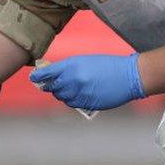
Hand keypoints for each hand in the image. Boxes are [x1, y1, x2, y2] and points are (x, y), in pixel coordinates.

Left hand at [29, 54, 145, 110]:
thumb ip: (68, 67)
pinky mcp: (88, 103)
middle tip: (52, 85)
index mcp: (72, 65)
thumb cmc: (108, 65)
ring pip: (62, 97)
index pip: (48, 73)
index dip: (38, 76)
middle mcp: (74, 79)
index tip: (34, 78)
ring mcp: (81, 92)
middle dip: (51, 86)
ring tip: (69, 89)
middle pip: (53, 87)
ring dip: (62, 94)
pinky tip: (78, 95)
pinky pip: (73, 104)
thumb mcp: (86, 60)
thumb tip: (53, 74)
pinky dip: (72, 100)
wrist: (129, 76)